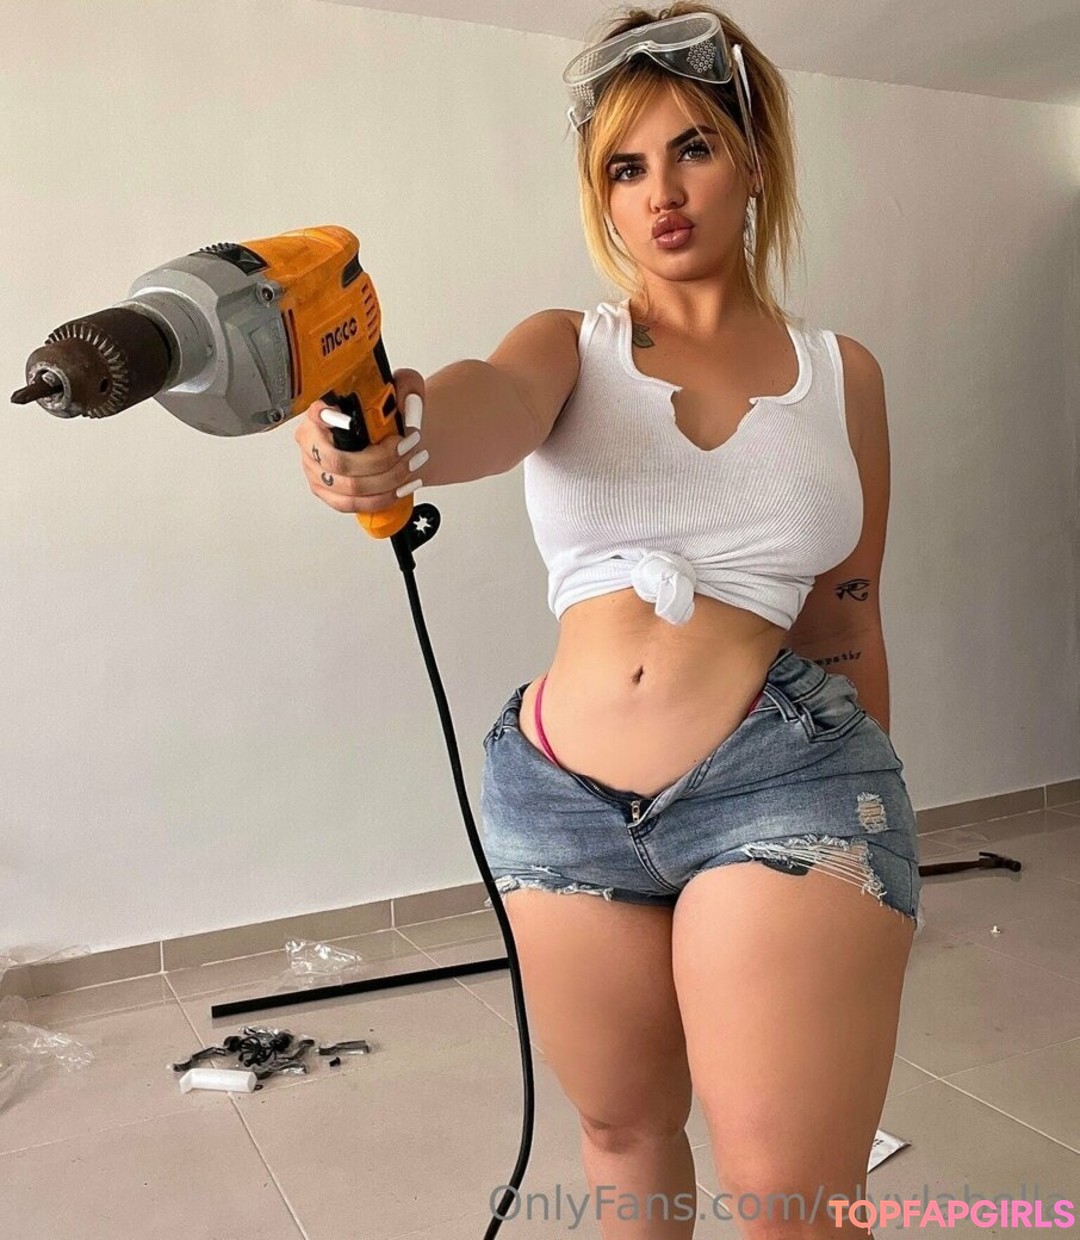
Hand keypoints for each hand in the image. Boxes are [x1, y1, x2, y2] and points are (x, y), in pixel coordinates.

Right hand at [293, 369, 425, 513]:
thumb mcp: (401, 391)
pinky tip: (401, 486)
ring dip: (388, 478)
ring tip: (410, 465)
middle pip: (339, 461)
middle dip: (381, 458)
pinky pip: (355, 504)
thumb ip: (405, 387)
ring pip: (352, 486)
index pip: (317, 414)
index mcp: (321, 412)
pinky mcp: (330, 495)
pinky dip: (383, 497)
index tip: (352, 421)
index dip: (331, 419)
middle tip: (405, 447)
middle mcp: (313, 443)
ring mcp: (318, 472)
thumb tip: (405, 400)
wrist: (398, 444)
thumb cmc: (390, 420)